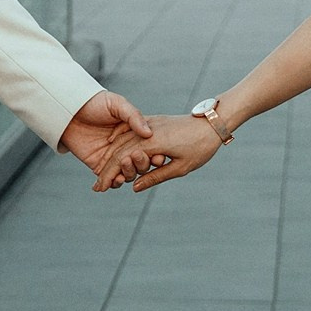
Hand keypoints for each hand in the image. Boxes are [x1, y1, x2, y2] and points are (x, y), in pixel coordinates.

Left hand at [58, 90, 154, 184]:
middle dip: (143, 163)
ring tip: (125, 165)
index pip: (149, 147)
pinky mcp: (99, 166)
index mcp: (133, 132)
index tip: (159, 156)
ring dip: (129, 173)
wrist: (69, 109)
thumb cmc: (94, 103)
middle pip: (140, 162)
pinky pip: (111, 179)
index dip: (155, 154)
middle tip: (139, 157)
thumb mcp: (117, 104)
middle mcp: (124, 146)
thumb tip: (148, 133)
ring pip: (128, 173)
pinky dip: (115, 182)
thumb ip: (133, 116)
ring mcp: (112, 157)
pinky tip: (116, 179)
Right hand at [94, 113, 222, 191]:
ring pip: (123, 140)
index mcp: (153, 143)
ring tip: (102, 172)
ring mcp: (150, 124)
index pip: (122, 160)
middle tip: (97, 186)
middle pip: (118, 150)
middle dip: (106, 169)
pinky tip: (113, 148)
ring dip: (110, 156)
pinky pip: (131, 130)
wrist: (213, 122)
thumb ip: (155, 177)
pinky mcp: (154, 121)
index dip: (109, 175)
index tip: (100, 189)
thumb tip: (134, 187)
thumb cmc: (201, 147)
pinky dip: (119, 141)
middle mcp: (147, 131)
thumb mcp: (180, 168)